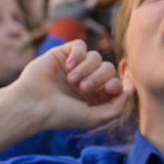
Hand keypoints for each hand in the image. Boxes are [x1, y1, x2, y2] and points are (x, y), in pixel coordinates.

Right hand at [5, 40, 129, 131]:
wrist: (33, 105)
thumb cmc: (62, 115)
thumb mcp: (96, 118)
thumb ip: (118, 107)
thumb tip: (130, 89)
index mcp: (96, 96)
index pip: (118, 83)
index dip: (119, 83)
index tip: (110, 88)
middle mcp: (87, 80)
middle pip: (109, 68)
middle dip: (100, 77)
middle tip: (83, 88)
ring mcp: (76, 66)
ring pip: (96, 56)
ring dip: (86, 69)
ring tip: (72, 80)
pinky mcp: (63, 54)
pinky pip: (80, 44)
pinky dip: (78, 54)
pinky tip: (68, 66)